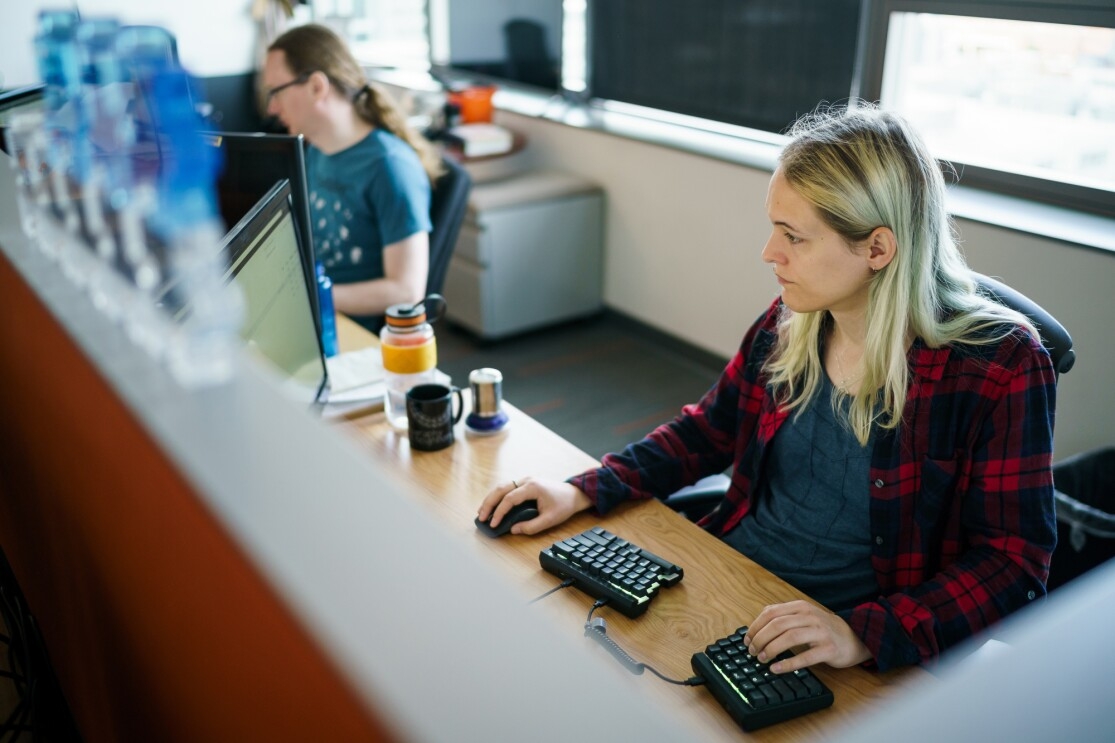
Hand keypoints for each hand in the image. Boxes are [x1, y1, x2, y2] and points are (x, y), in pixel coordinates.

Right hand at [476, 478, 592, 535]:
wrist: (573, 493)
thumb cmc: (564, 505)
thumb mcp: (550, 519)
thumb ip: (531, 526)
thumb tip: (513, 530)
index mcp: (532, 487)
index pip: (509, 498)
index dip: (499, 512)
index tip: (493, 523)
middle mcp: (526, 480)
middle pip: (501, 489)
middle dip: (489, 503)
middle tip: (481, 517)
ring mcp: (525, 480)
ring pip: (502, 486)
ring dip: (491, 499)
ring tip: (482, 512)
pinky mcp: (525, 483)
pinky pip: (507, 488)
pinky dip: (498, 496)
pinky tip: (493, 506)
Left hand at [743, 600, 871, 672]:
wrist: (855, 637)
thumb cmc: (823, 629)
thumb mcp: (803, 617)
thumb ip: (783, 617)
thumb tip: (756, 628)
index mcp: (800, 607)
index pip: (771, 613)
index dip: (755, 626)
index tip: (746, 640)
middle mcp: (810, 616)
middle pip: (777, 624)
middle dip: (760, 638)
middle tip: (752, 651)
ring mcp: (820, 632)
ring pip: (789, 637)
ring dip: (771, 649)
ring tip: (761, 659)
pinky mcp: (829, 649)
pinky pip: (805, 656)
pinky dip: (788, 663)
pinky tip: (776, 668)